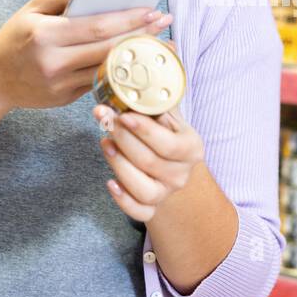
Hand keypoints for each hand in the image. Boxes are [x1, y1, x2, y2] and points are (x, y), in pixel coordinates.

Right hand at [0, 0, 172, 110]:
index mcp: (46, 34)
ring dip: (137, 56)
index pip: (97, 26)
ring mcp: (61, 84)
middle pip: (109, 49)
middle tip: (165, 25)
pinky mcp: (66, 99)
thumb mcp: (33, 9)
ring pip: (108, 70)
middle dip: (141, 36)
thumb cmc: (15, 37)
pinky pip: (99, 82)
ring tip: (160, 43)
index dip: (129, 19)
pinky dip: (120, 71)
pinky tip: (138, 61)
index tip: (153, 10)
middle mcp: (54, 62)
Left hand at [92, 103, 204, 222]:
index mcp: (191, 148)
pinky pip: (140, 213)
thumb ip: (153, 103)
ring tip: (105, 143)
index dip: (143, 130)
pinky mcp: (152, 208)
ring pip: (143, 189)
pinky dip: (123, 200)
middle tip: (104, 120)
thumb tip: (129, 82)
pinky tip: (110, 182)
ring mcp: (167, 193)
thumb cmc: (164, 132)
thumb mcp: (166, 114)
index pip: (167, 143)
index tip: (122, 114)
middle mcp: (182, 174)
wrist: (170, 162)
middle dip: (123, 139)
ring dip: (119, 165)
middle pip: (149, 162)